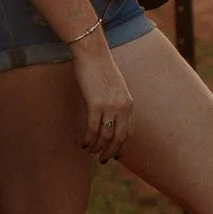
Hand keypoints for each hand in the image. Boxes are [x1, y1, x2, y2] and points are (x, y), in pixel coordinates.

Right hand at [71, 42, 134, 162]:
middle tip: (103, 160)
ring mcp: (110, 106)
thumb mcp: (114, 87)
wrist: (92, 53)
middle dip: (111, 152)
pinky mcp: (95, 104)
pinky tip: (83, 144)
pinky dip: (88, 140)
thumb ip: (115, 103)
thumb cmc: (100, 68)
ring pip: (105, 136)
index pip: (129, 132)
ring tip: (90, 151)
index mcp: (129, 104)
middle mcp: (123, 107)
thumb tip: (109, 117)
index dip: (121, 145)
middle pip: (119, 138)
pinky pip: (93, 129)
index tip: (115, 153)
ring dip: (97, 147)